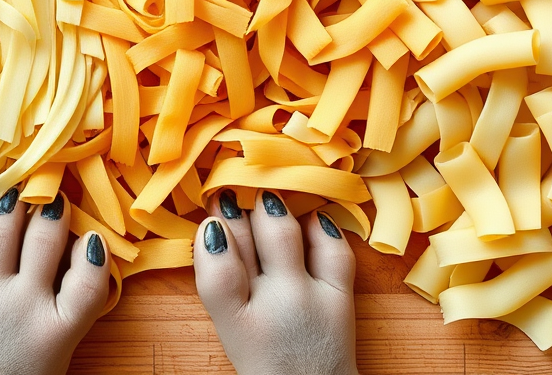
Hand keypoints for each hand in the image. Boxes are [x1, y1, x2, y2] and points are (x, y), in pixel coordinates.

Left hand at [0, 189, 110, 374]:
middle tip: (53, 197)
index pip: (89, 277)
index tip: (93, 236)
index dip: (95, 250)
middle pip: (44, 242)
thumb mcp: (66, 339)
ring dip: (12, 207)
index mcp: (59, 327)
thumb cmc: (29, 367)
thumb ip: (77, 297)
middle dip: (52, 211)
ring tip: (18, 194)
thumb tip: (82, 242)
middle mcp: (22, 307)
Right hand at [194, 189, 358, 374]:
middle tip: (231, 196)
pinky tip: (310, 218)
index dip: (210, 235)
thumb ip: (220, 281)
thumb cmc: (268, 355)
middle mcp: (272, 305)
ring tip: (265, 202)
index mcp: (236, 321)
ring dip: (271, 210)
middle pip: (248, 240)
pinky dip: (319, 225)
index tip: (211, 219)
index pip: (216, 267)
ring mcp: (310, 297)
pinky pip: (332, 247)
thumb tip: (216, 230)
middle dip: (236, 210)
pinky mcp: (341, 294)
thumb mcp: (230, 325)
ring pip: (284, 234)